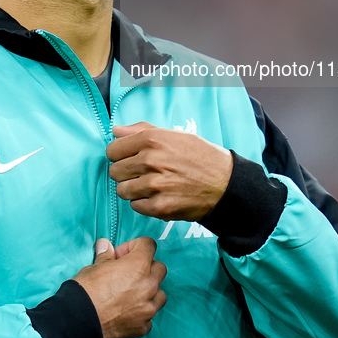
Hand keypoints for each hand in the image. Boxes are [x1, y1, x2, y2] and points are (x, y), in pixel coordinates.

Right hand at [74, 237, 166, 337]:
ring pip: (159, 294)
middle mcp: (149, 286)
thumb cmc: (86, 291)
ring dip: (148, 291)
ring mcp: (148, 309)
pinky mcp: (144, 327)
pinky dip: (141, 312)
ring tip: (130, 294)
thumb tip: (105, 245)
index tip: (120, 255)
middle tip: (126, 273)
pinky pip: (149, 316)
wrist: (79, 324)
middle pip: (159, 268)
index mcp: (138, 266)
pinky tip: (126, 313)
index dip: (133, 246)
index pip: (148, 245)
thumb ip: (105, 256)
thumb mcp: (94, 267)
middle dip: (145, 267)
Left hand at [106, 122, 232, 220]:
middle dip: (125, 173)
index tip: (129, 158)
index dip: (120, 155)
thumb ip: (141, 130)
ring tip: (151, 185)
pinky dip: (144, 203)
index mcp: (151, 139)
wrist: (225, 183)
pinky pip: (135, 206)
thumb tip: (115, 131)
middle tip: (142, 173)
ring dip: (134, 189)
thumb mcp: (173, 135)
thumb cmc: (200, 156)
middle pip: (115, 171)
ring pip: (122, 190)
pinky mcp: (159, 206)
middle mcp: (150, 160)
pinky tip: (159, 196)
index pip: (112, 150)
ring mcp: (154, 185)